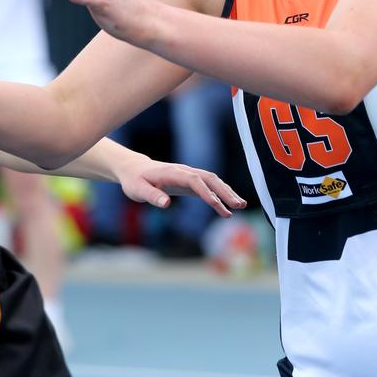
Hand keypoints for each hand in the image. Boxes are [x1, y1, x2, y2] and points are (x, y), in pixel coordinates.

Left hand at [117, 154, 246, 217]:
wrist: (135, 169)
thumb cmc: (135, 181)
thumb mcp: (137, 190)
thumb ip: (151, 196)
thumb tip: (166, 204)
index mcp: (172, 172)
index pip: (194, 180)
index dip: (206, 191)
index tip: (216, 204)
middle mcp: (185, 172)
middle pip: (210, 178)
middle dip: (225, 191)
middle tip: (239, 205)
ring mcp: (190, 176)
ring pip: (213, 181)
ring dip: (227, 192)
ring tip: (241, 206)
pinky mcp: (191, 182)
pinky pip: (209, 187)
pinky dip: (220, 195)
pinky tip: (228, 207)